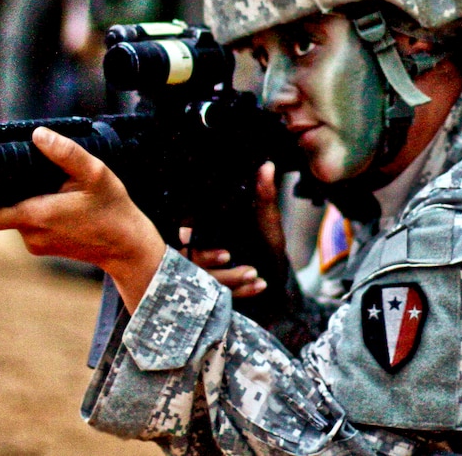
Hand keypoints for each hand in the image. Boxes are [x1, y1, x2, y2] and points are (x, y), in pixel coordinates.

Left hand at [0, 126, 165, 311]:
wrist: (128, 247)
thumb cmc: (113, 210)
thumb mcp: (95, 173)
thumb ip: (65, 152)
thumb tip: (38, 135)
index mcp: (35, 216)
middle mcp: (31, 235)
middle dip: (8, 193)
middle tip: (28, 174)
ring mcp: (37, 245)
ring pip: (15, 217)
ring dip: (26, 201)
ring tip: (52, 187)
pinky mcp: (46, 248)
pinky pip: (30, 226)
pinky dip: (37, 212)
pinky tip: (60, 201)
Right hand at [180, 161, 286, 298]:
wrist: (277, 274)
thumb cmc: (266, 243)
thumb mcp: (266, 219)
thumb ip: (264, 195)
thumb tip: (267, 165)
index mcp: (203, 230)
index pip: (185, 234)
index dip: (196, 240)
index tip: (224, 249)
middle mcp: (197, 252)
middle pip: (187, 260)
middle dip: (209, 261)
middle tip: (235, 260)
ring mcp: (202, 275)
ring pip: (201, 280)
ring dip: (229, 279)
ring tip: (254, 274)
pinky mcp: (211, 293)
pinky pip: (216, 296)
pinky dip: (240, 292)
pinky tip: (260, 286)